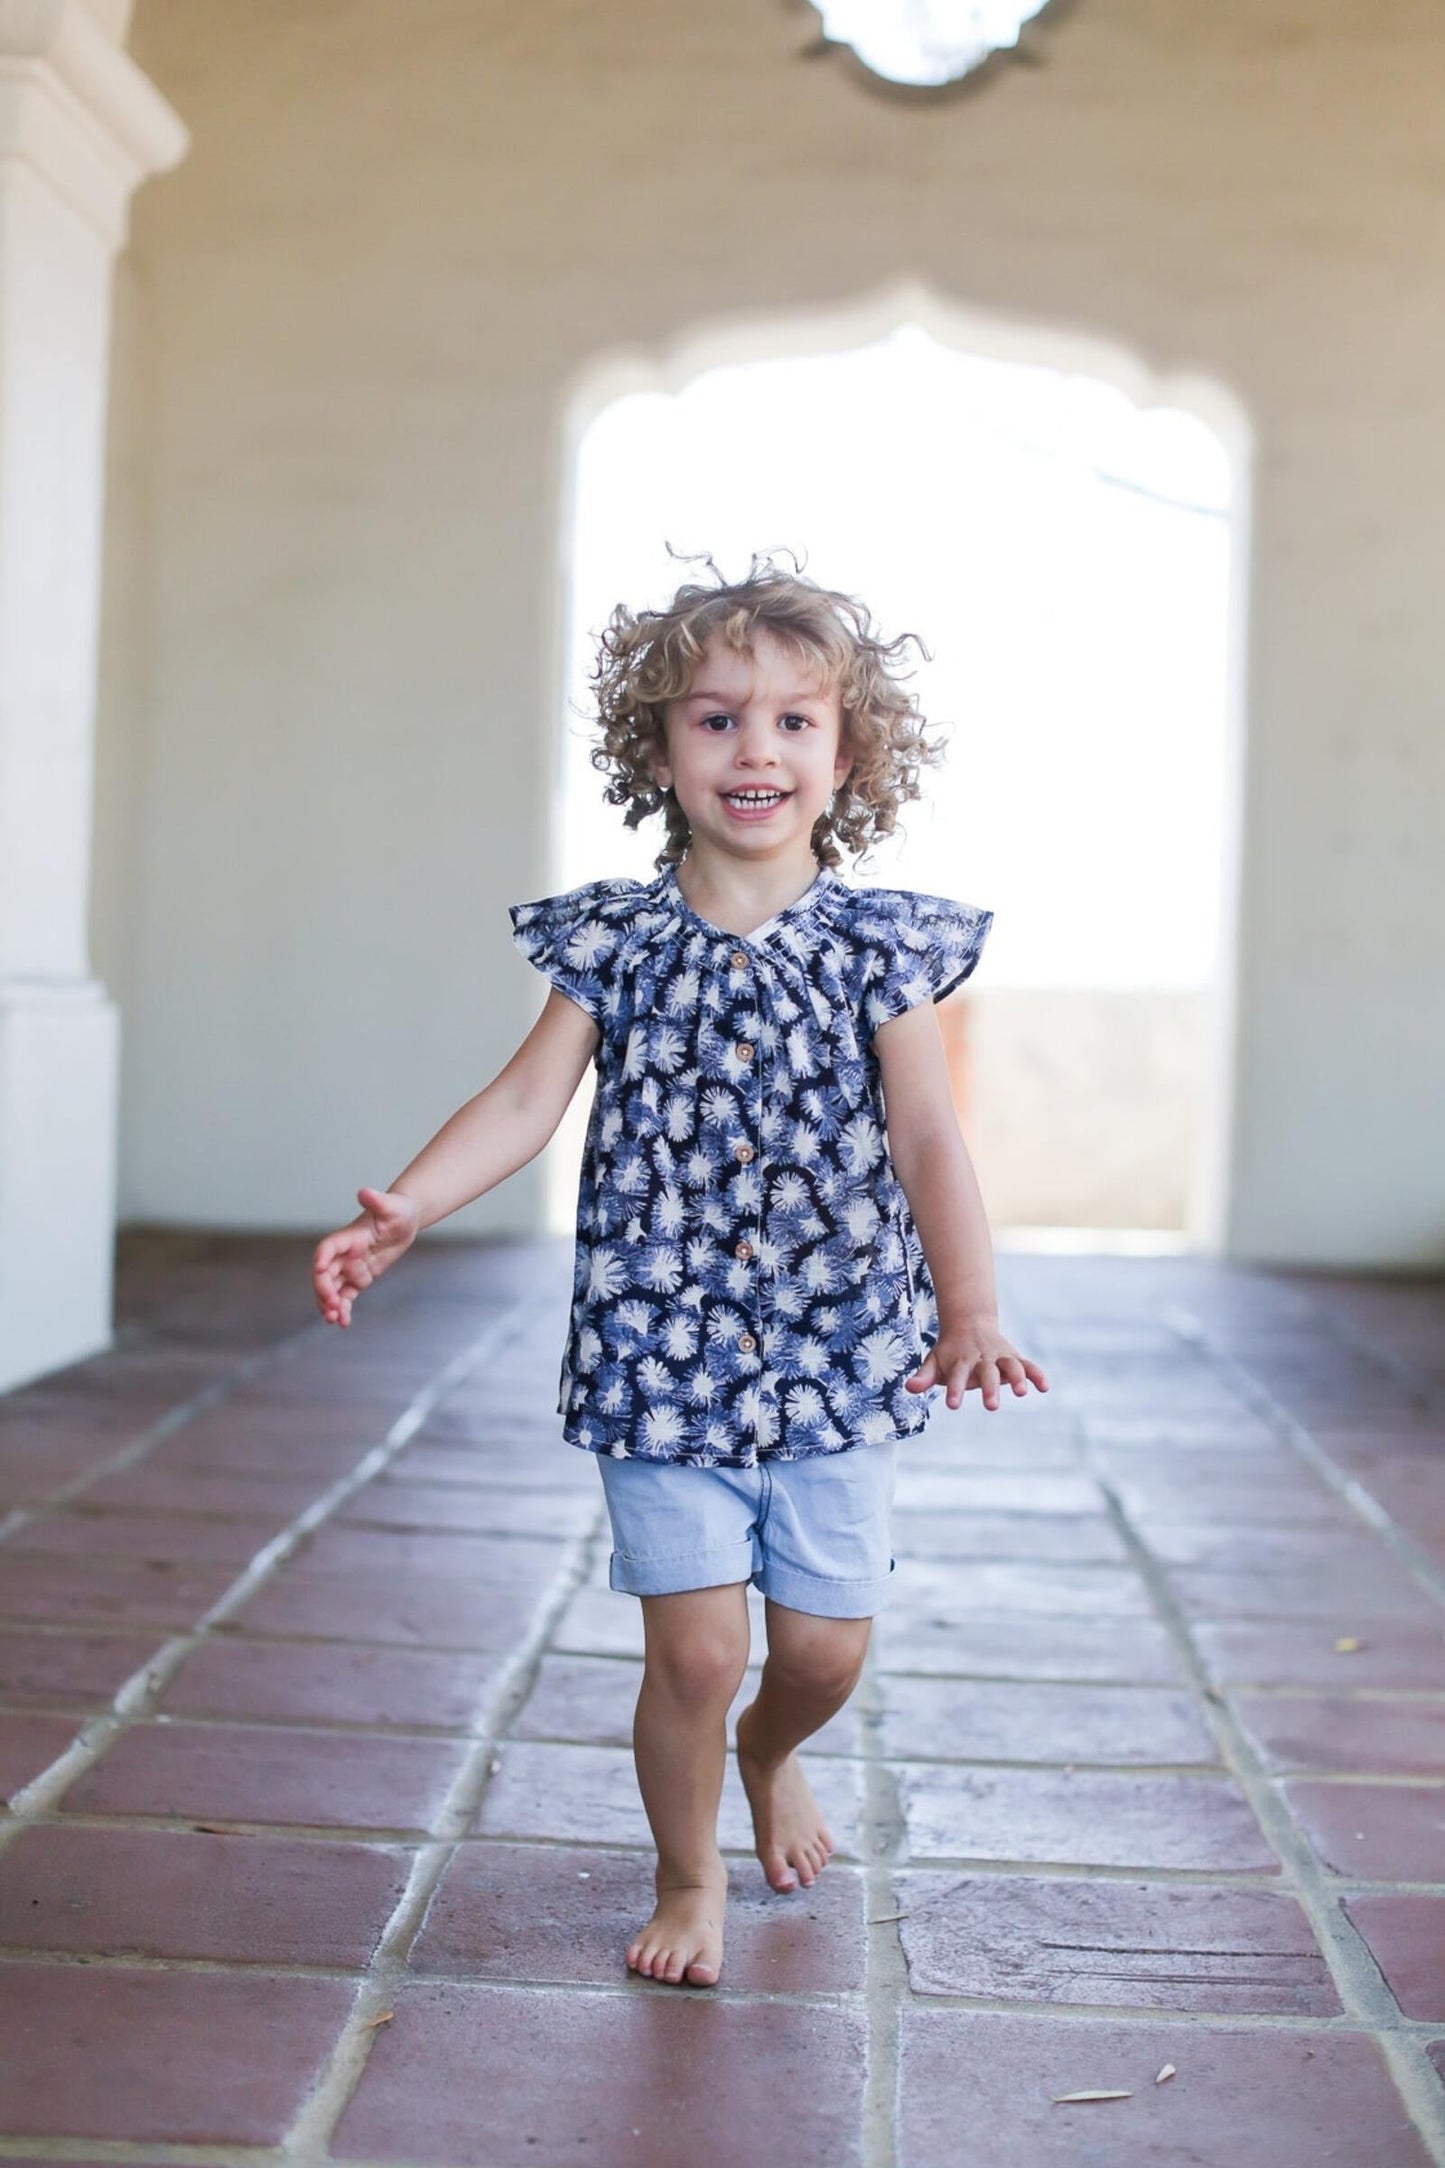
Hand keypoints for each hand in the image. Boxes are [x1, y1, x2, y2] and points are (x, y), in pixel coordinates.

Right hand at [312, 1186, 419, 1326]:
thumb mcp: (391, 1205)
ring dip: (328, 1304)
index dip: (322, 1257)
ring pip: (332, 1289)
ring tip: (334, 1319)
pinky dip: (343, 1309)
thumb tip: (364, 1192)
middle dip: (323, 1290)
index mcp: (348, 1237)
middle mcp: (344, 1254)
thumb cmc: (398, 1209)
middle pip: (324, 1273)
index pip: (327, 1247)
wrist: (405, 1220)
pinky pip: (346, 1296)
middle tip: (331, 1305)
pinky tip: (343, 1323)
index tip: (319, 1269)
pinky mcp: (359, 1279)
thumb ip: (377, 1200)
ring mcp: (349, 1267)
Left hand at [904, 1318, 1049, 1412]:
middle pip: (987, 1373)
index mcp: (961, 1360)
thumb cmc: (949, 1351)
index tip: (952, 1405)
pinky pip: (1028, 1365)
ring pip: (1010, 1366)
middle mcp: (982, 1358)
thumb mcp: (934, 1361)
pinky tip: (1045, 1387)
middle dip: (989, 1388)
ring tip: (1021, 1393)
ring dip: (1017, 1378)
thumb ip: (924, 1376)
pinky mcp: (1014, 1358)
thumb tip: (909, 1388)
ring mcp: (1000, 1357)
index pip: (957, 1376)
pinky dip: (1037, 1374)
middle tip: (991, 1407)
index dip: (955, 1390)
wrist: (968, 1323)